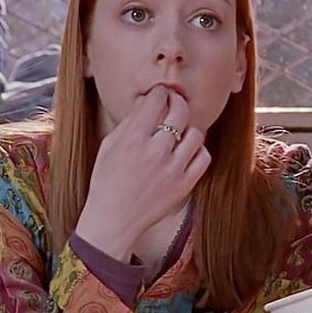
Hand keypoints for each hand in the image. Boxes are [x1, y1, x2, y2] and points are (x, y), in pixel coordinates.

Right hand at [76, 86, 209, 261]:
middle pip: (180, 112)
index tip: (161, 93)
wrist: (114, 219)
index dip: (160, 93)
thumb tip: (147, 102)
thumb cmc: (107, 181)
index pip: (155, 101)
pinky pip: (203, 157)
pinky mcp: (185, 184)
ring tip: (180, 131)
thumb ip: (129, 122)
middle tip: (174, 103)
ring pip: (196, 133)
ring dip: (188, 128)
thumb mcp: (109, 146)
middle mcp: (155, 152)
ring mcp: (173, 169)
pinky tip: (186, 151)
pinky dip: (197, 151)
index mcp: (132, 139)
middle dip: (177, 102)